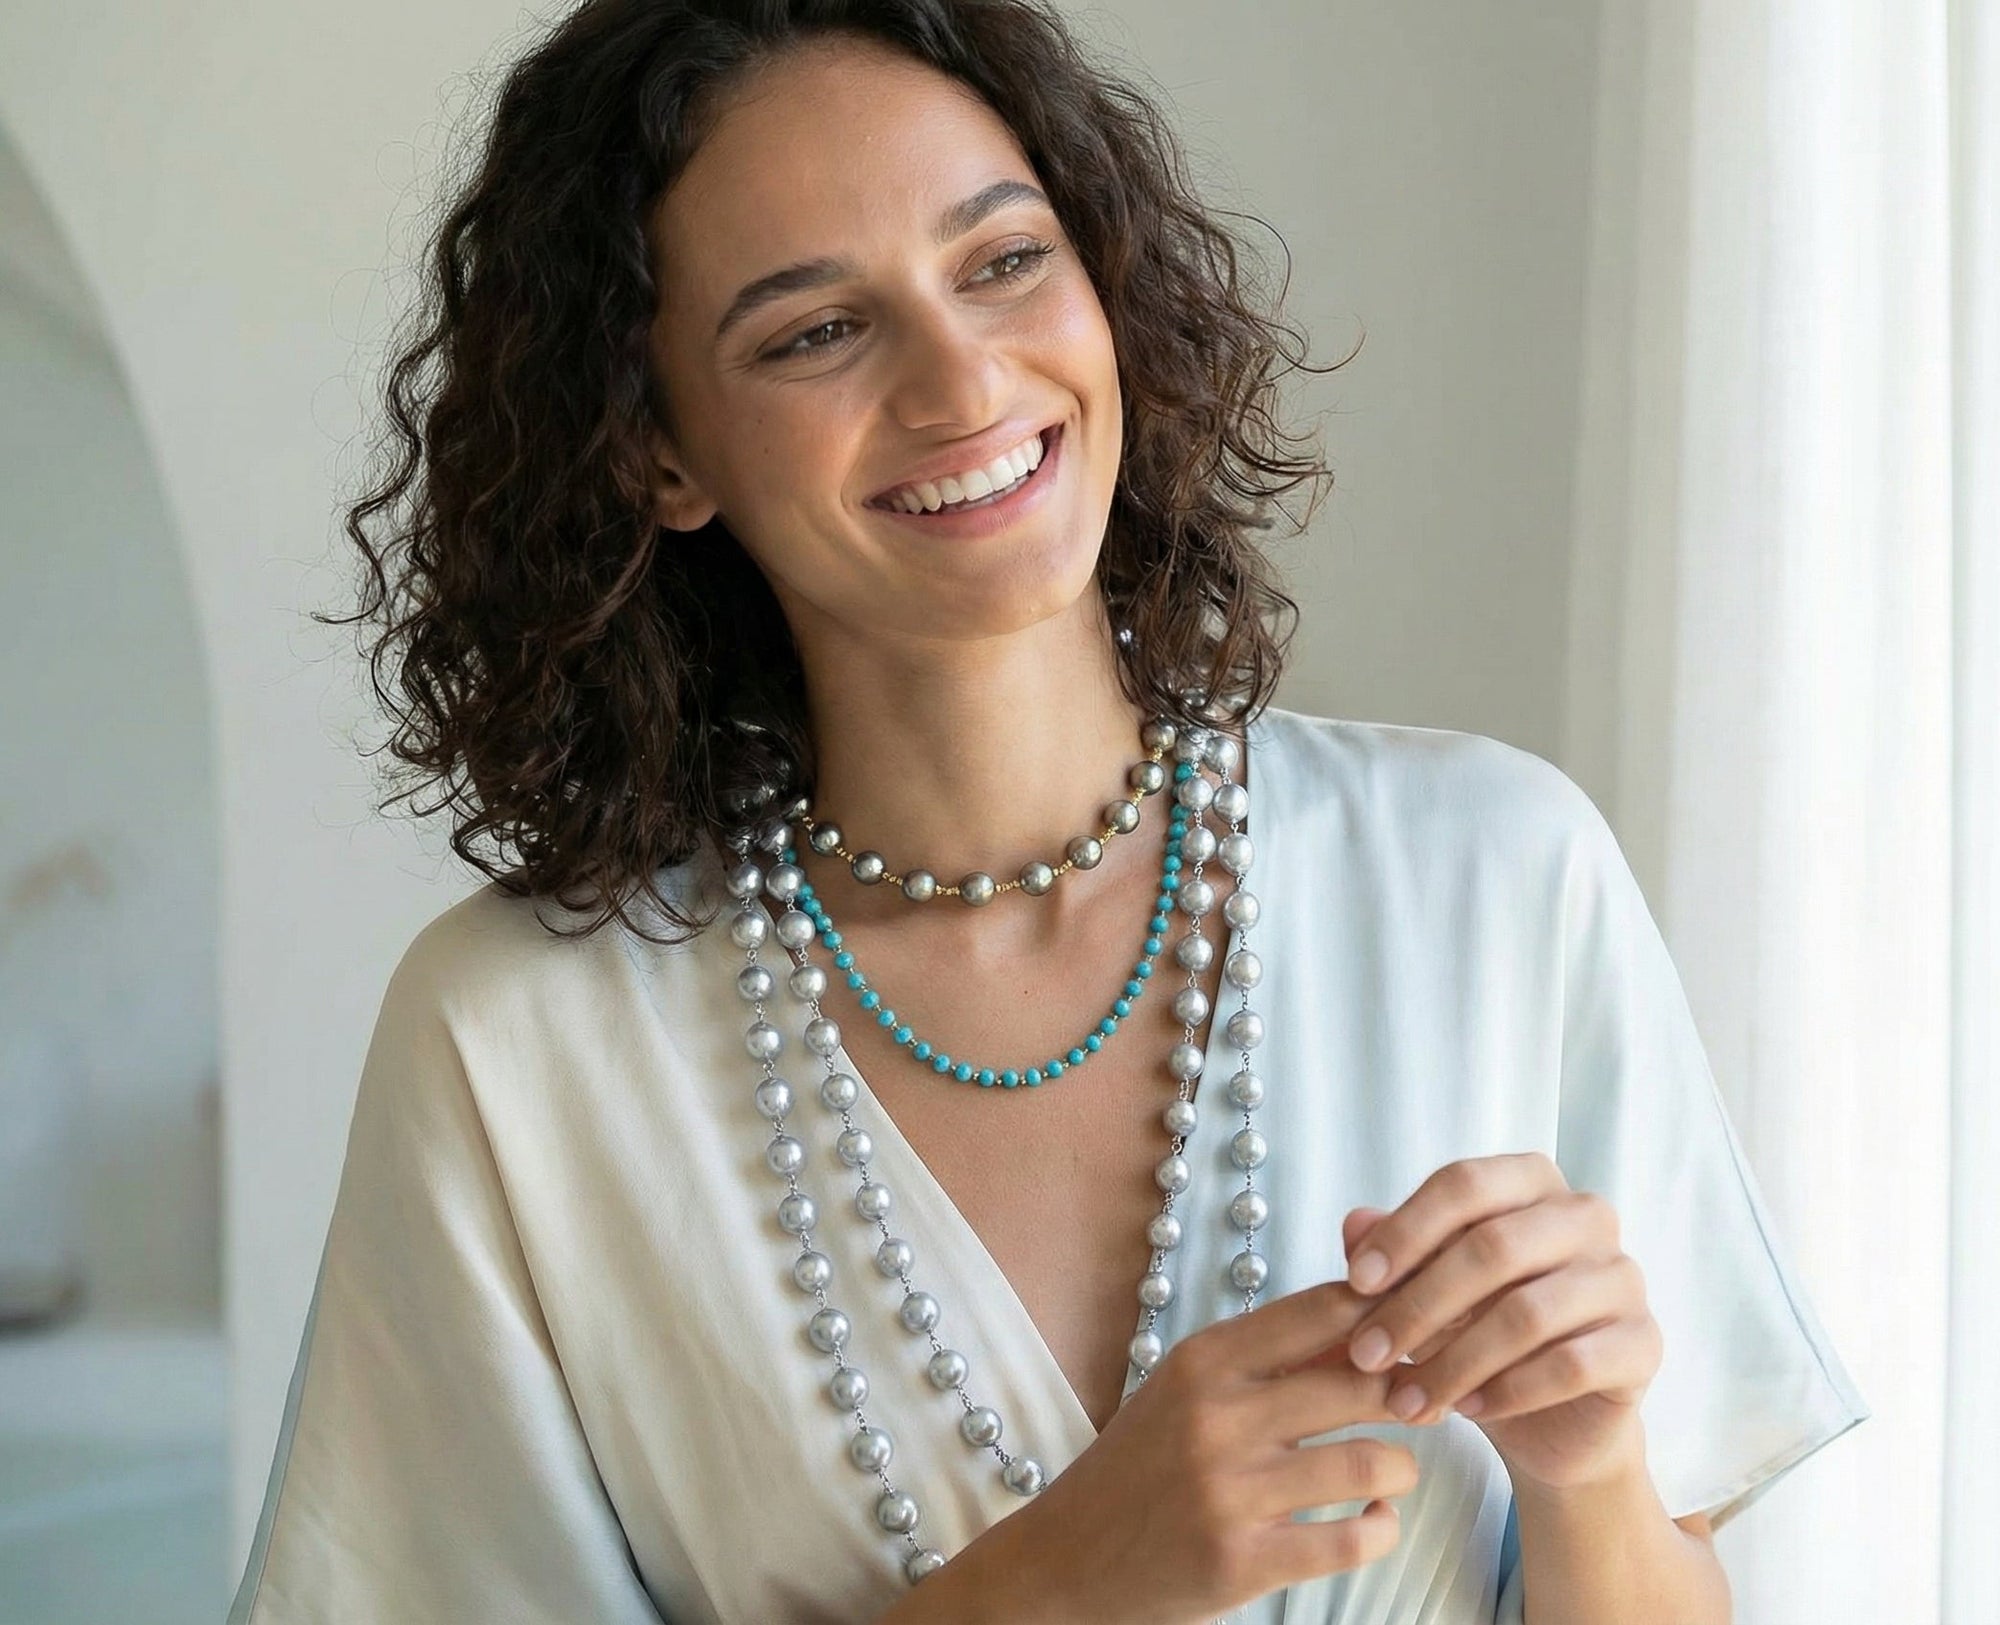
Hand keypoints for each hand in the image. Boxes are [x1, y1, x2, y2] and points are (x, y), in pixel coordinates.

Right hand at [913, 1280, 1421, 1624]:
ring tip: (1397, 1468)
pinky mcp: (1240, 1562)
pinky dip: (1383, 1528)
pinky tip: (1376, 1519)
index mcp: (1202, 1360)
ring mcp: (1227, 1491)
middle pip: (1358, 1380)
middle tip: (1425, 1402)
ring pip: (1367, 1462)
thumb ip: (1270, 1357)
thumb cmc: (1143, 1465)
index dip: (1387, 1314)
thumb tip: (1368, 1314)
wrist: (1068, 1558)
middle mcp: (1214, 1416)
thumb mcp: (1189, 1390)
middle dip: (1408, 1391)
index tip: (1415, 1331)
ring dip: (1402, 1466)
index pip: (1322, 1310)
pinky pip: (1351, 1540)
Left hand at [1338, 1153, 1661, 1492]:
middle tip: (1366, 1354)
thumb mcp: (1423, 1289)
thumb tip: (1353, 1224)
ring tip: (1406, 1399)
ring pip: (1528, 1312)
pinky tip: (1467, 1410)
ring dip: (1454, 1362)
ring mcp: (1623, 1278)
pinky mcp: (1644, 1343)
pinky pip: (1570, 1365)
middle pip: (1493, 1247)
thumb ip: (1393, 1252)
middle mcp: (1587, 1216)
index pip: (1464, 1184)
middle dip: (1419, 1305)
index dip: (1404, 1231)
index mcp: (1532, 1181)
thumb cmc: (1477, 1331)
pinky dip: (1508, 1391)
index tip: (1354, 1282)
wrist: (1549, 1420)